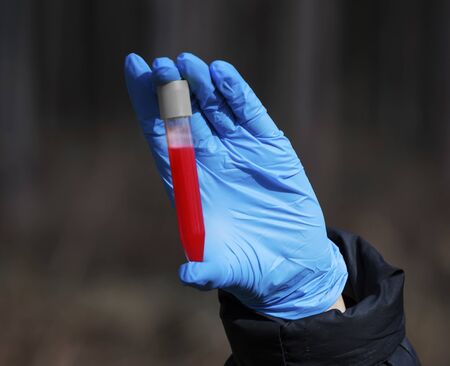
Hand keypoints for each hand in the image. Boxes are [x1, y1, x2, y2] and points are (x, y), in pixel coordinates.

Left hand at [124, 52, 346, 318]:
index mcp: (188, 183)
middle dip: (170, 90)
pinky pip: (249, 113)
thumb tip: (186, 276)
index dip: (146, 104)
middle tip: (160, 65)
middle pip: (183, 115)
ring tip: (189, 63)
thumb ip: (207, 270)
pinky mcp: (268, 146)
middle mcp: (209, 160)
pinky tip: (223, 73)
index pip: (160, 135)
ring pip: (214, 107)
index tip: (134, 68)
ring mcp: (239, 150)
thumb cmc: (250, 266)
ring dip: (200, 84)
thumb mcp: (226, 269)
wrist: (291, 263)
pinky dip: (237, 93)